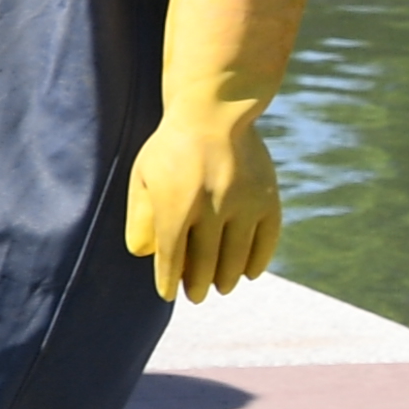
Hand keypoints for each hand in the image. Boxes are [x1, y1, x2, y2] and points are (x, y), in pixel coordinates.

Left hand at [121, 106, 281, 302]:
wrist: (214, 111)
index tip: (169, 294)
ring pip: (236, 256)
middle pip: (206, 262)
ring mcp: (244, 203)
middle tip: (196, 296)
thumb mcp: (143, 176)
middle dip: (199, 284)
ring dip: (227, 278)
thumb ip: (140, 216)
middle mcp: (212, 207)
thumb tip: (144, 255)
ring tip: (220, 288)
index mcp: (177, 204)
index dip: (170, 280)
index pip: (173, 257)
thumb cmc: (171, 148)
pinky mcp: (268, 198)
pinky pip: (266, 240)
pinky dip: (258, 261)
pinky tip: (248, 273)